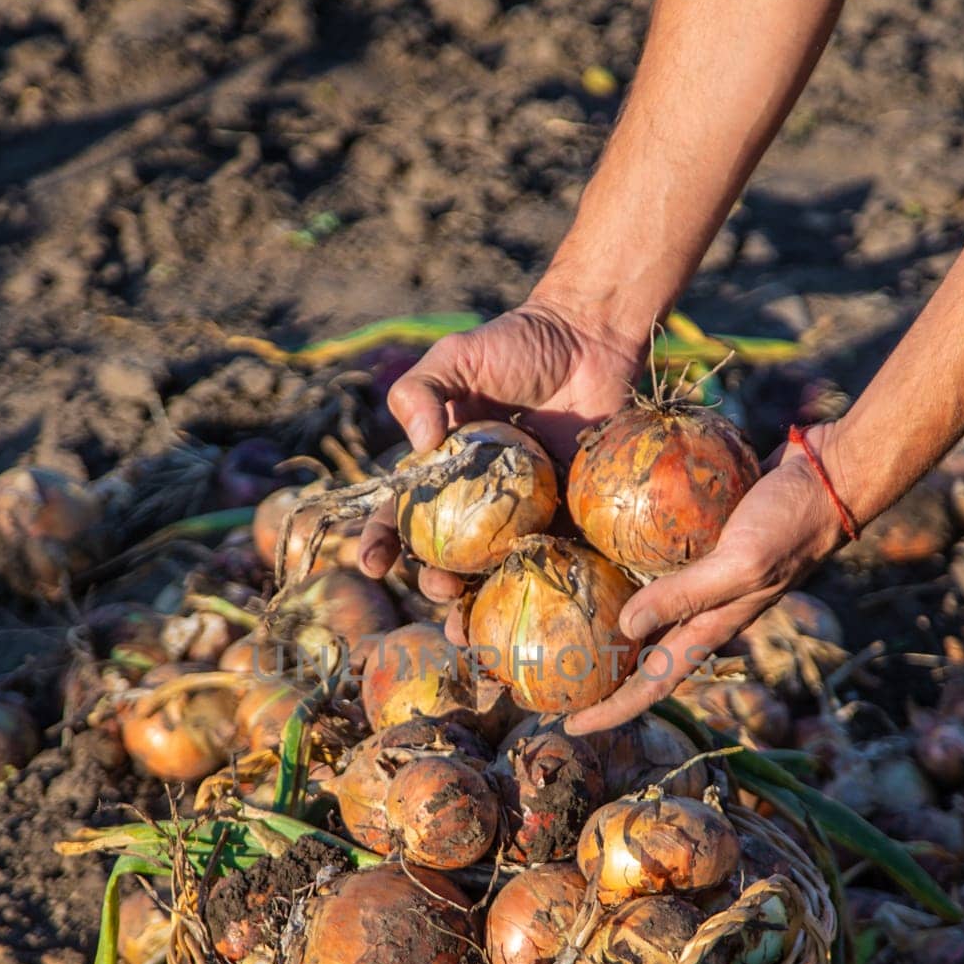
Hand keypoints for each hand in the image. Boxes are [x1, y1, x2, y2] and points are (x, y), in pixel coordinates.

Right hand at [358, 297, 641, 601]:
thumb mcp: (456, 357)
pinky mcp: (574, 518)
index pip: (404, 515)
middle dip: (436, 585)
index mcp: (445, 473)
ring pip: (499, 572)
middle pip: (450, 558)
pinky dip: (548, 587)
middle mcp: (481, 503)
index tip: (372, 564)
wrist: (591, 339)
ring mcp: (528, 515)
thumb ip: (420, 391)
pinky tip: (540, 608)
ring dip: (482, 604)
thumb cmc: (518, 344)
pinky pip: (559, 559)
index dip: (382, 543)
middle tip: (439, 591)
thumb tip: (415, 444)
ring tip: (474, 624)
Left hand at [563, 424, 849, 733]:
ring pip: (647, 611)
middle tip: (552, 680)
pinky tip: (594, 551)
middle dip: (601, 676)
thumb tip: (624, 627)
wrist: (831, 477)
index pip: (654, 684)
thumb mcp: (739, 563)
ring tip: (561, 621)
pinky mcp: (702, 542)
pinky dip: (624, 567)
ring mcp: (704, 577)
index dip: (612, 710)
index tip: (568, 725)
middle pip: (643, 656)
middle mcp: (704, 610)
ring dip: (607, 620)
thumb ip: (685, 594)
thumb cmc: (791, 523)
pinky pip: (654, 564)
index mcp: (712, 626)